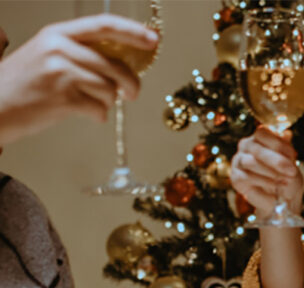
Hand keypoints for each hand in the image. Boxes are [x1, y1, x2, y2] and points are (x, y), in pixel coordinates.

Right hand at [0, 14, 157, 144]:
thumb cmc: (22, 85)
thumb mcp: (46, 56)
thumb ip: (79, 54)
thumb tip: (120, 64)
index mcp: (57, 34)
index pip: (104, 26)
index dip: (133, 32)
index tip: (153, 39)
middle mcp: (60, 49)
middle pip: (115, 65)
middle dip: (131, 83)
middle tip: (132, 93)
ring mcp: (61, 73)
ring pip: (109, 89)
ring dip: (107, 102)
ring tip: (89, 103)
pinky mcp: (63, 99)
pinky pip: (100, 109)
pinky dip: (98, 116)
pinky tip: (85, 114)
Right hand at [231, 126, 303, 218]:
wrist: (283, 198)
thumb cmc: (287, 176)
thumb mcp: (291, 162)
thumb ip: (286, 150)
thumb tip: (287, 134)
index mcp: (260, 137)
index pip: (262, 132)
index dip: (278, 144)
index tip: (293, 156)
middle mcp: (246, 146)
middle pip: (257, 148)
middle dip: (277, 161)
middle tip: (292, 172)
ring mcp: (238, 161)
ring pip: (251, 162)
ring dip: (271, 173)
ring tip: (285, 181)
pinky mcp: (235, 177)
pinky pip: (246, 177)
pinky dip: (264, 183)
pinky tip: (275, 187)